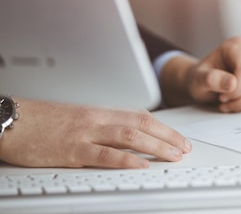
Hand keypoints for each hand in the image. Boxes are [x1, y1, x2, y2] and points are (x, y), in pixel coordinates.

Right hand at [0, 99, 191, 168]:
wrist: (13, 121)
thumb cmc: (43, 122)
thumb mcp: (79, 119)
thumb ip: (103, 126)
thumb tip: (127, 137)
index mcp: (101, 112)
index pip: (141, 116)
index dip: (164, 128)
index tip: (179, 138)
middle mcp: (98, 119)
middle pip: (142, 124)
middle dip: (168, 137)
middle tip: (185, 149)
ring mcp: (86, 133)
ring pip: (130, 136)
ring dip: (156, 146)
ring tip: (173, 156)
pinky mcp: (72, 149)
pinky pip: (104, 154)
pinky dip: (126, 160)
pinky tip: (141, 166)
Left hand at [161, 37, 240, 112]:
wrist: (208, 81)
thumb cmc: (202, 77)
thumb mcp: (197, 79)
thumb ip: (210, 79)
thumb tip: (231, 83)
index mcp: (237, 45)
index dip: (236, 90)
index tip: (222, 97)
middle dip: (240, 99)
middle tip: (223, 102)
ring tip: (229, 103)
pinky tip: (239, 102)